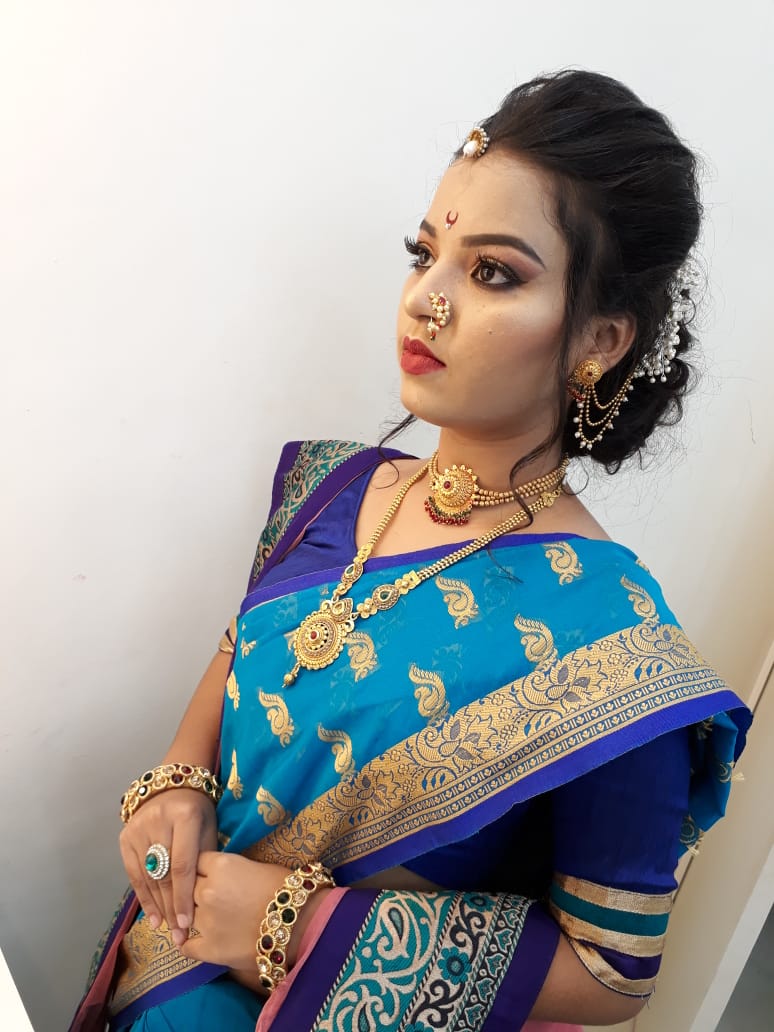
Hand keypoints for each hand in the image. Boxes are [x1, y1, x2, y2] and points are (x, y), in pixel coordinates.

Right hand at [119, 788, 216, 944]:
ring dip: (158, 907)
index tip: (187, 924)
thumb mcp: (208, 830)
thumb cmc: (198, 812)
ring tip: (168, 930)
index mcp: (185, 816)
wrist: (173, 786)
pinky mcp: (125, 836)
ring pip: (148, 877)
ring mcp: (138, 828)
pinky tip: (153, 917)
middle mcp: (158, 821)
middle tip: (179, 935)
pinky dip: (144, 897)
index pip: (182, 865)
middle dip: (172, 907)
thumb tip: (199, 904)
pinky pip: (134, 873)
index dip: (184, 897)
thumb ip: (203, 861)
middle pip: (163, 874)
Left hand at [178, 853, 288, 972]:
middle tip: (207, 895)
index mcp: (221, 866)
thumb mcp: (256, 866)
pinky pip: (187, 946)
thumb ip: (230, 869)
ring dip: (193, 915)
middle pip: (187, 886)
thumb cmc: (286, 889)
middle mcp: (207, 891)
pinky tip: (187, 942)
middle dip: (195, 890)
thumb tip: (221, 875)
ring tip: (201, 918)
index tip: (206, 872)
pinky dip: (186, 944)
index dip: (202, 867)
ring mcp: (206, 921)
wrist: (301, 923)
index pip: (197, 860)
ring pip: (186, 915)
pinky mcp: (209, 949)